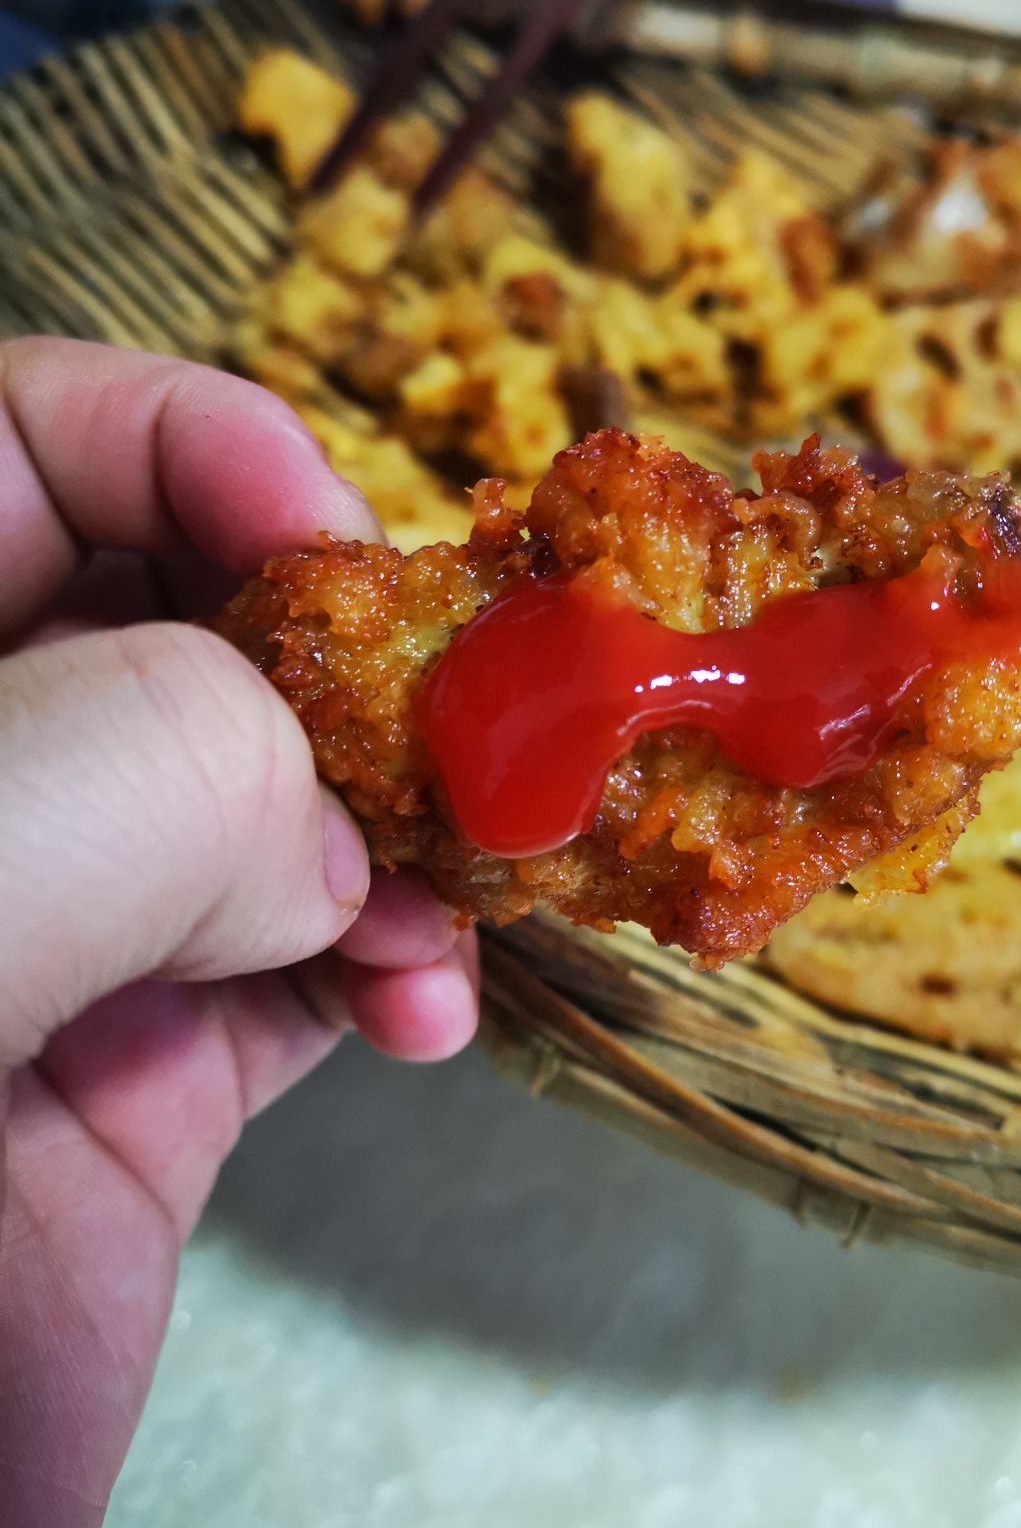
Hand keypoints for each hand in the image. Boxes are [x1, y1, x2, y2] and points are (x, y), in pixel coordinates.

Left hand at [0, 338, 479, 1527]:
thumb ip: (147, 766)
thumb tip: (312, 812)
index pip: (17, 446)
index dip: (189, 449)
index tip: (336, 545)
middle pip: (176, 613)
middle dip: (337, 654)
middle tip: (459, 714)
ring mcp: (36, 935)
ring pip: (266, 795)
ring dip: (397, 824)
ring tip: (468, 883)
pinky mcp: (122, 1081)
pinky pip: (299, 966)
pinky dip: (393, 965)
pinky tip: (429, 1009)